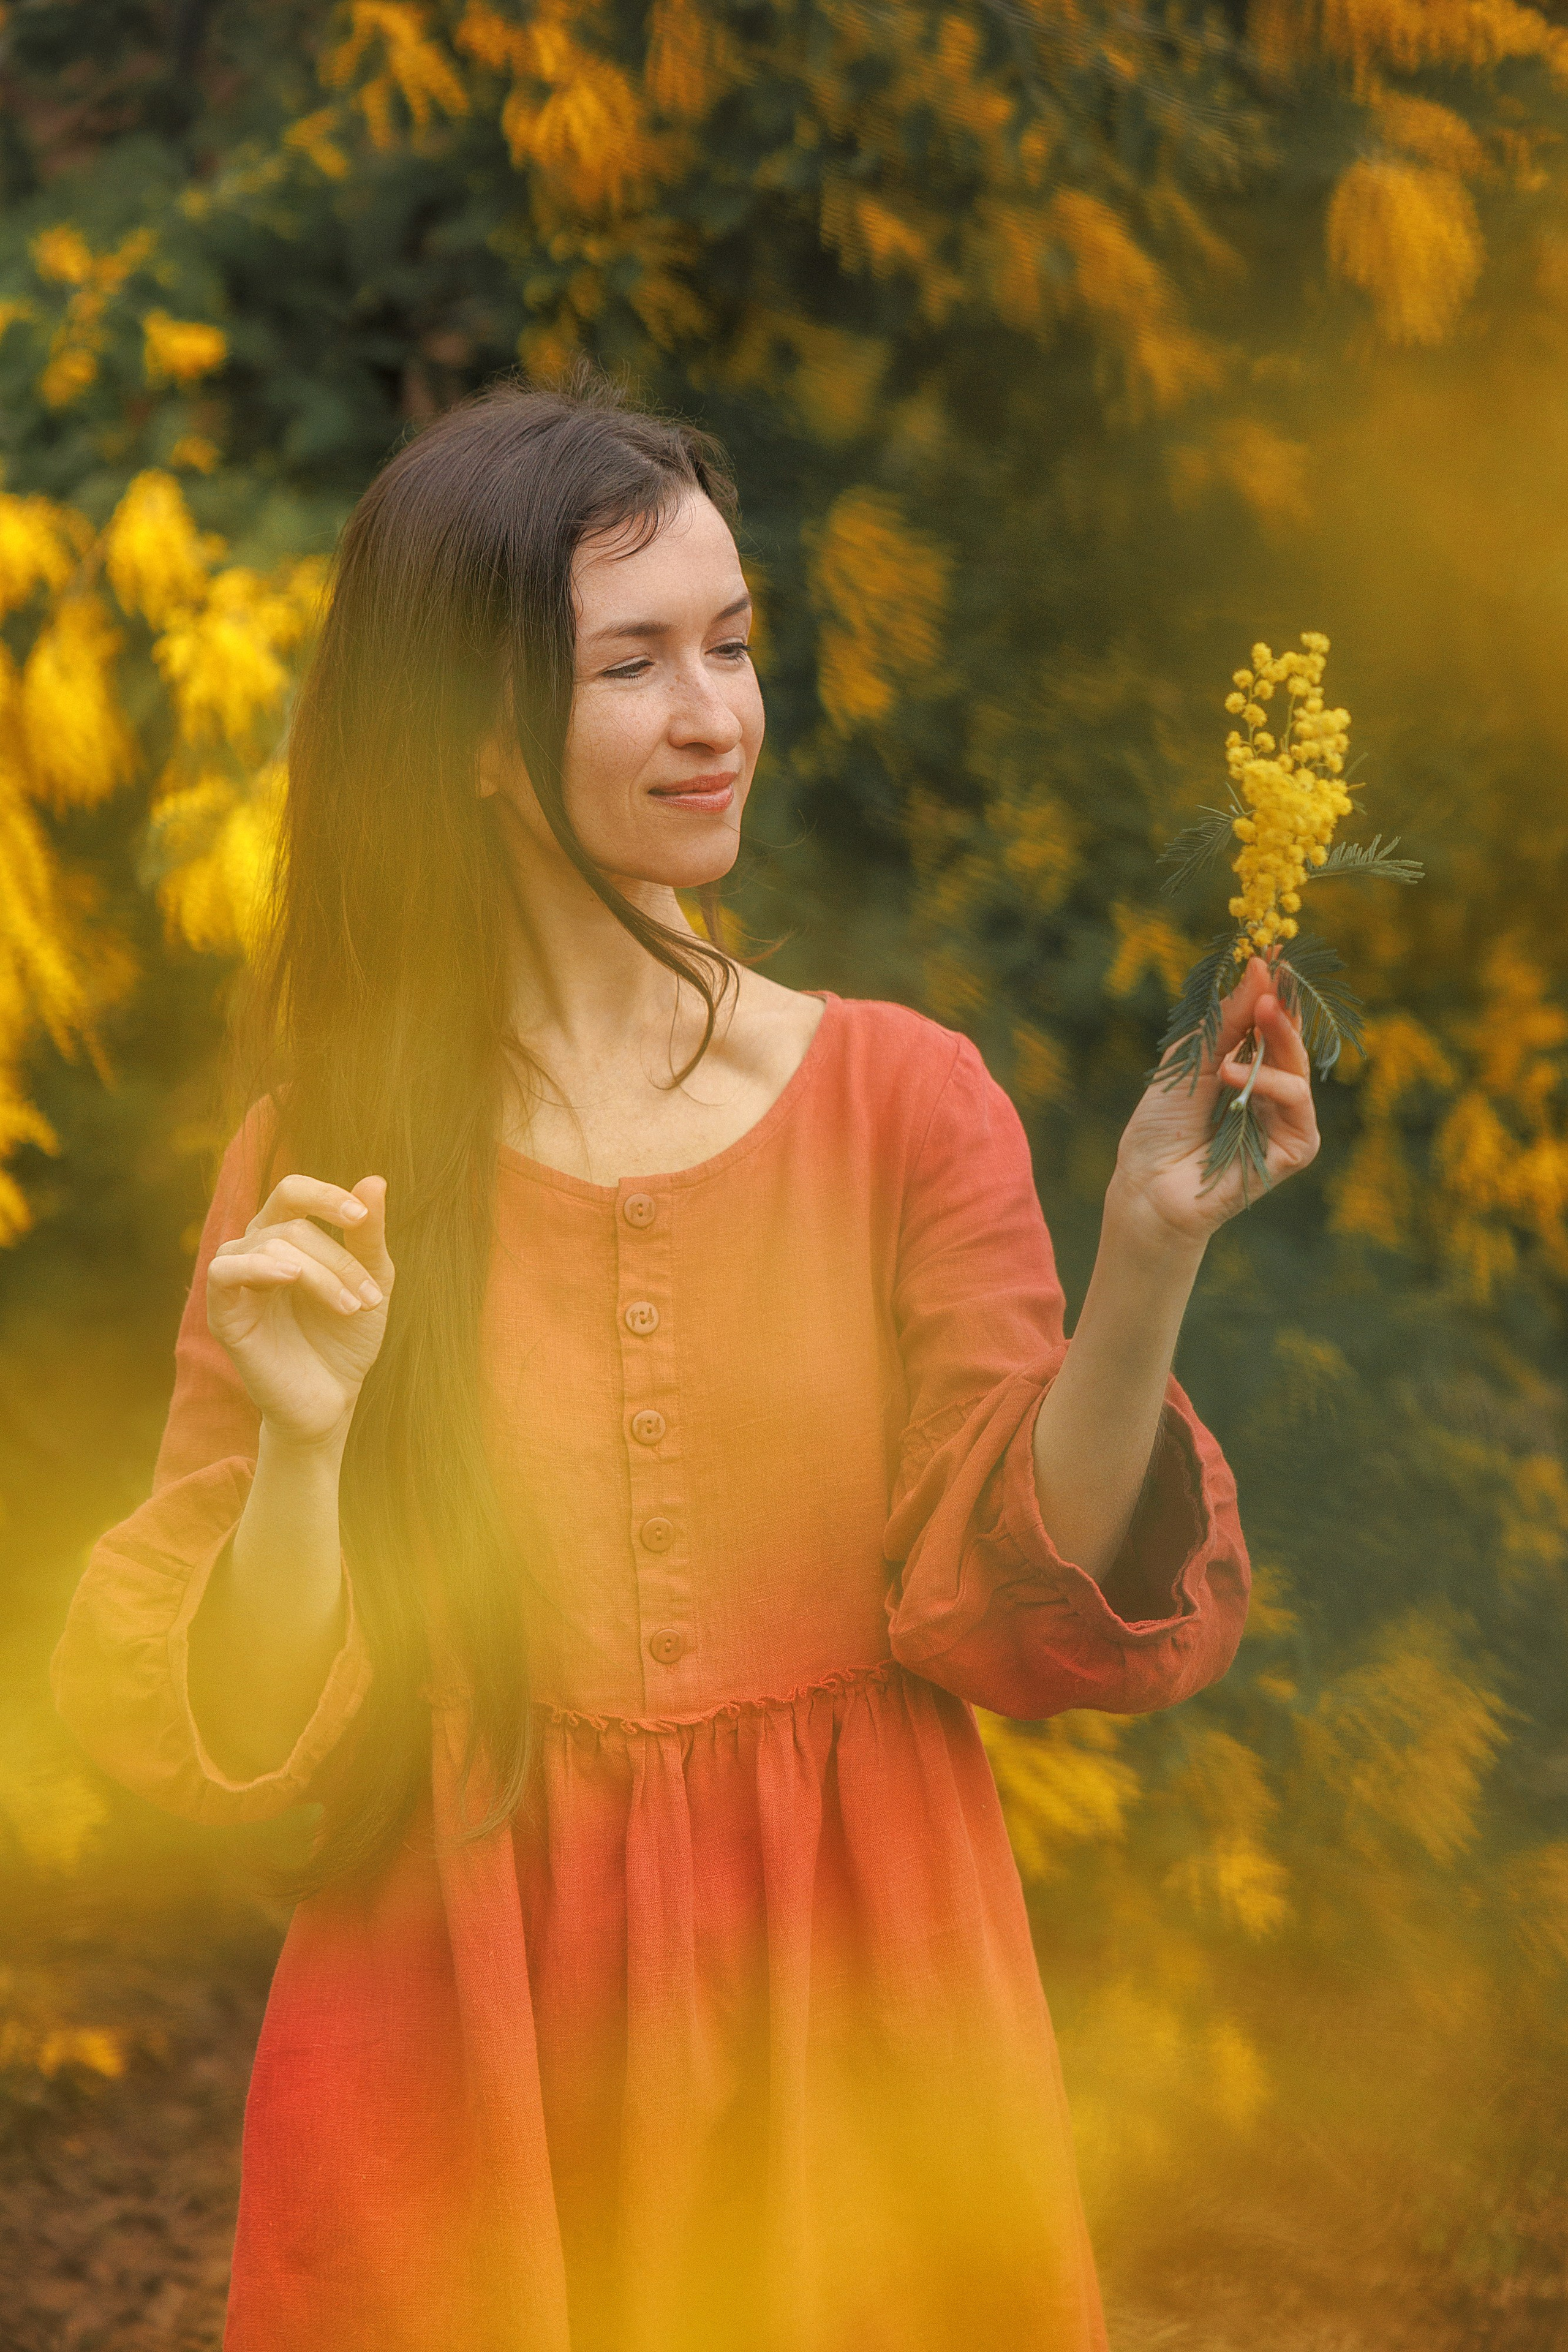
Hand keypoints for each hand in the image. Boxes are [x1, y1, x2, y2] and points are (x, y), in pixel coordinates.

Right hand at [206, 1173, 394, 1449]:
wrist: (333, 1398)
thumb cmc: (347, 1337)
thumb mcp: (372, 1279)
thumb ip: (368, 1234)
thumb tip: (375, 1179)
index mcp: (286, 1238)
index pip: (292, 1193)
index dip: (325, 1196)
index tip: (360, 1217)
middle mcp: (255, 1252)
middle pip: (291, 1226)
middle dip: (339, 1259)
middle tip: (372, 1298)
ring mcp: (236, 1282)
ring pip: (269, 1245)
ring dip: (319, 1273)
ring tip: (352, 1308)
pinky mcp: (224, 1313)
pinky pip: (225, 1271)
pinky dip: (259, 1266)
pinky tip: (290, 1276)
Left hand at [1111, 955, 1320, 1246]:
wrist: (1146, 1185)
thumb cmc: (1161, 1128)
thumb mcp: (1190, 1060)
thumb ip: (1227, 1020)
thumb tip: (1259, 968)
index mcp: (1248, 1070)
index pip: (1271, 1026)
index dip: (1274, 991)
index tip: (1272, 952)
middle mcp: (1271, 1095)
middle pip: (1290, 1044)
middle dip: (1283, 1006)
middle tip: (1275, 974)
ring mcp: (1285, 1123)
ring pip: (1299, 1071)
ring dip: (1280, 1038)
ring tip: (1261, 1013)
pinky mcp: (1292, 1150)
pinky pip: (1297, 1107)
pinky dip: (1270, 1086)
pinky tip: (1235, 1077)